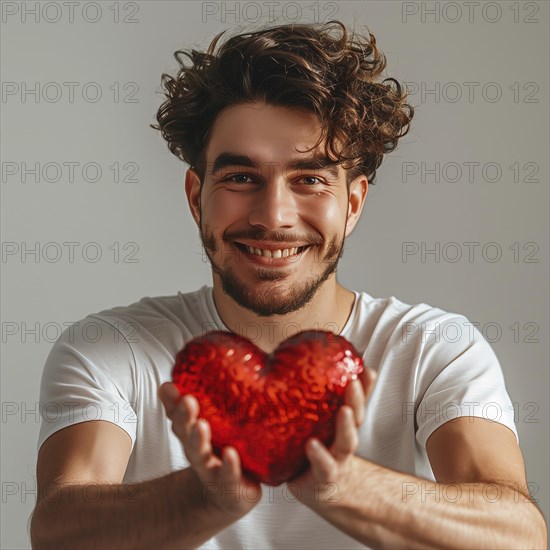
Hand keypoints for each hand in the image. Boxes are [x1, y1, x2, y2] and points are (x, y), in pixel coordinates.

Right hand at [158, 382, 261, 517]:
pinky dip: (228, 465)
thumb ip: (216, 402)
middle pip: (186, 433)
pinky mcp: (230, 483)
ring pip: (200, 454)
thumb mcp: (220, 426)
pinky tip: (230, 454)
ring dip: (198, 440)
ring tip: (200, 425)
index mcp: (193, 434)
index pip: (178, 416)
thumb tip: (218, 364)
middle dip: (184, 416)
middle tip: (187, 401)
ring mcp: (212, 468)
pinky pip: (228, 474)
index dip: (171, 402)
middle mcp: (198, 451)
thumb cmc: (224, 453)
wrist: (231, 495)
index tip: (168, 387)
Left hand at [287, 366, 376, 508]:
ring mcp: (336, 460)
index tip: (368, 370)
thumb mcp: (324, 428)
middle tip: (354, 382)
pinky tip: (312, 445)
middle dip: (357, 400)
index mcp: (344, 426)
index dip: (365, 387)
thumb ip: (325, 404)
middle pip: (355, 419)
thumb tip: (314, 368)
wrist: (322, 492)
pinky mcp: (322, 477)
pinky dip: (319, 456)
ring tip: (344, 410)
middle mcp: (344, 442)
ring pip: (346, 443)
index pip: (357, 402)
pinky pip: (323, 466)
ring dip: (346, 427)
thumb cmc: (322, 453)